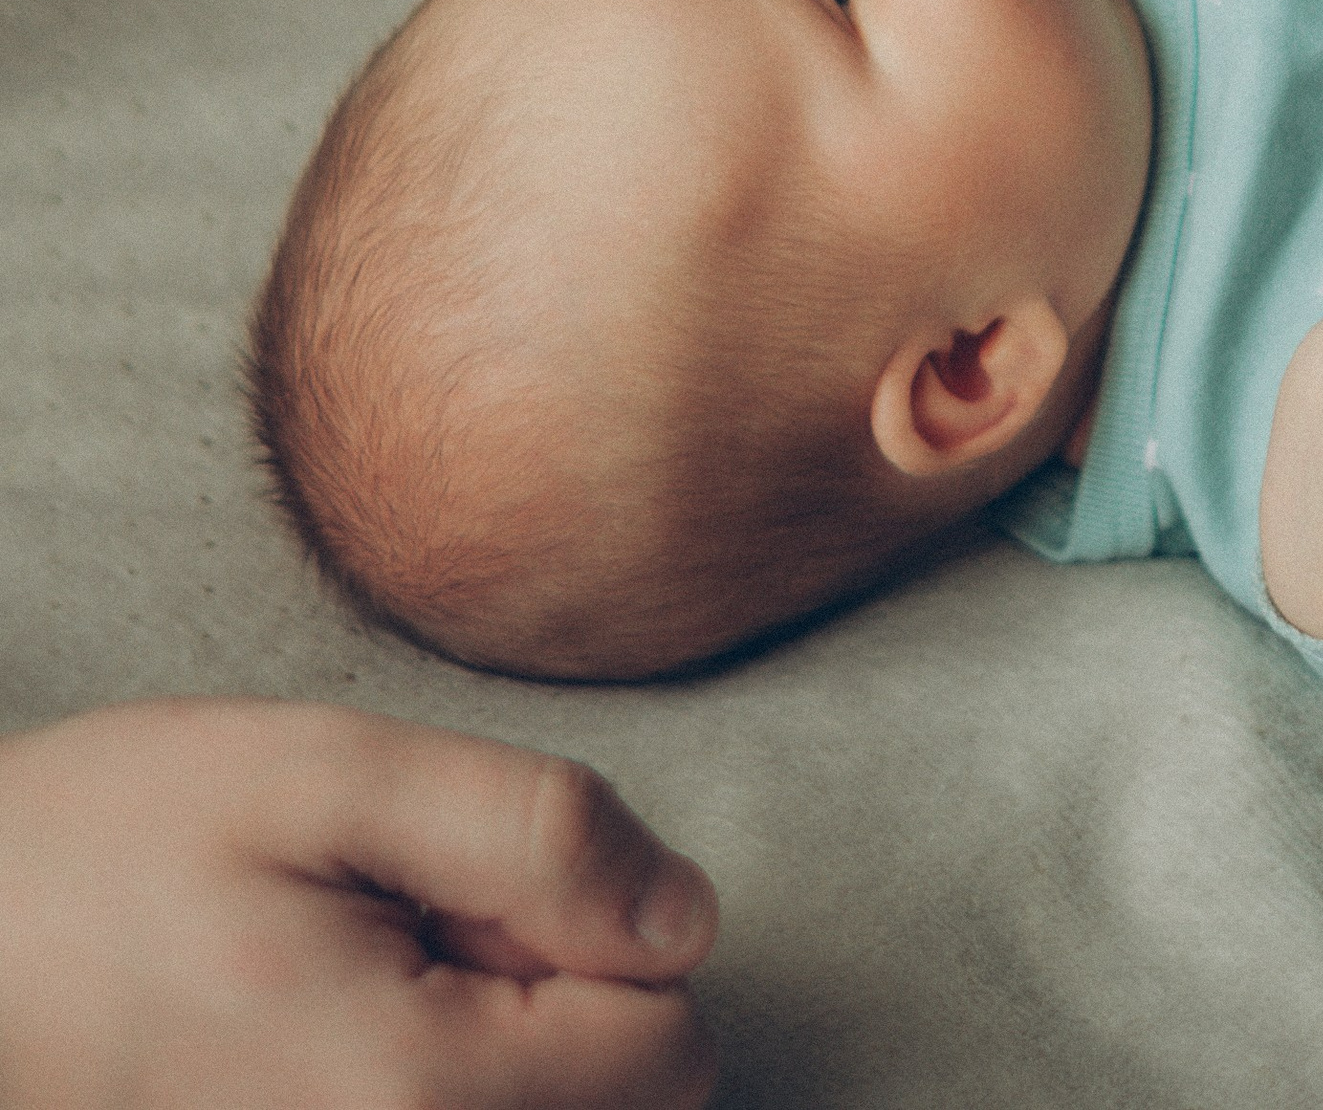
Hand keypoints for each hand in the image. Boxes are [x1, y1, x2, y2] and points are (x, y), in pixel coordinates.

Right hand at [0, 701, 716, 1109]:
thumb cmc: (111, 851)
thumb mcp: (330, 772)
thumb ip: (534, 832)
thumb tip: (683, 918)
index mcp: (417, 1095)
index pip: (670, 1042)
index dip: (596, 925)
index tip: (467, 887)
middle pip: (616, 1099)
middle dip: (549, 985)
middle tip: (405, 916)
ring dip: (493, 1034)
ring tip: (364, 964)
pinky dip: (436, 1074)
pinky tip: (342, 1018)